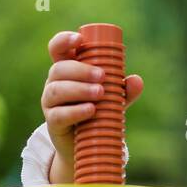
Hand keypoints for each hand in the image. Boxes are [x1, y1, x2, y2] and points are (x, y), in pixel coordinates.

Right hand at [41, 29, 142, 178]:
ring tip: (100, 93)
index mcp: (66, 70)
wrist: (87, 147)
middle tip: (103, 76)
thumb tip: (136, 80)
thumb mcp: (113, 100)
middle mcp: (54, 83)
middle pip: (59, 69)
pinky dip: (76, 111)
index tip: (79, 39)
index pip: (57, 49)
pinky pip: (59, 115)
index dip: (64, 40)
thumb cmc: (98, 114)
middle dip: (80, 70)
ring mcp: (50, 103)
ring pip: (56, 90)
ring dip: (79, 89)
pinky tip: (91, 110)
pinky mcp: (52, 123)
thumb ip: (124, 90)